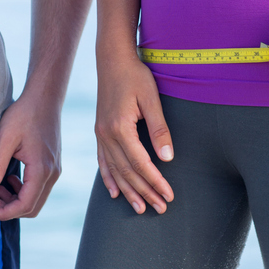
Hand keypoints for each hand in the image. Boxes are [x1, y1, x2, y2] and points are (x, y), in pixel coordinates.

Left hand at [0, 90, 62, 220]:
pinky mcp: (52, 164)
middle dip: (9, 209)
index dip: (4, 213)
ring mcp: (54, 169)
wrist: (45, 97)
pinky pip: (38, 187)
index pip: (25, 205)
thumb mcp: (5, 139)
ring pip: (36, 198)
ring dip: (14, 199)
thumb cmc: (25, 114)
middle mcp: (52, 173)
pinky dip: (22, 190)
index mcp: (41, 169)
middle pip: (32, 207)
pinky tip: (7, 179)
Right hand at [93, 53, 173, 214]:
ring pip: (115, 170)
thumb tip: (168, 158)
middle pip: (128, 172)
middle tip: (161, 208)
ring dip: (128, 191)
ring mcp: (100, 134)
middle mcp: (107, 135)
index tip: (168, 195)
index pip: (141, 163)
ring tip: (141, 208)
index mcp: (120, 127)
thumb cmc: (136, 76)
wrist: (112, 59)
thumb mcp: (152, 98)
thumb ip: (159, 129)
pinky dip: (109, 178)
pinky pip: (103, 161)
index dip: (156, 181)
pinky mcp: (100, 132)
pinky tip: (114, 193)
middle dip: (145, 192)